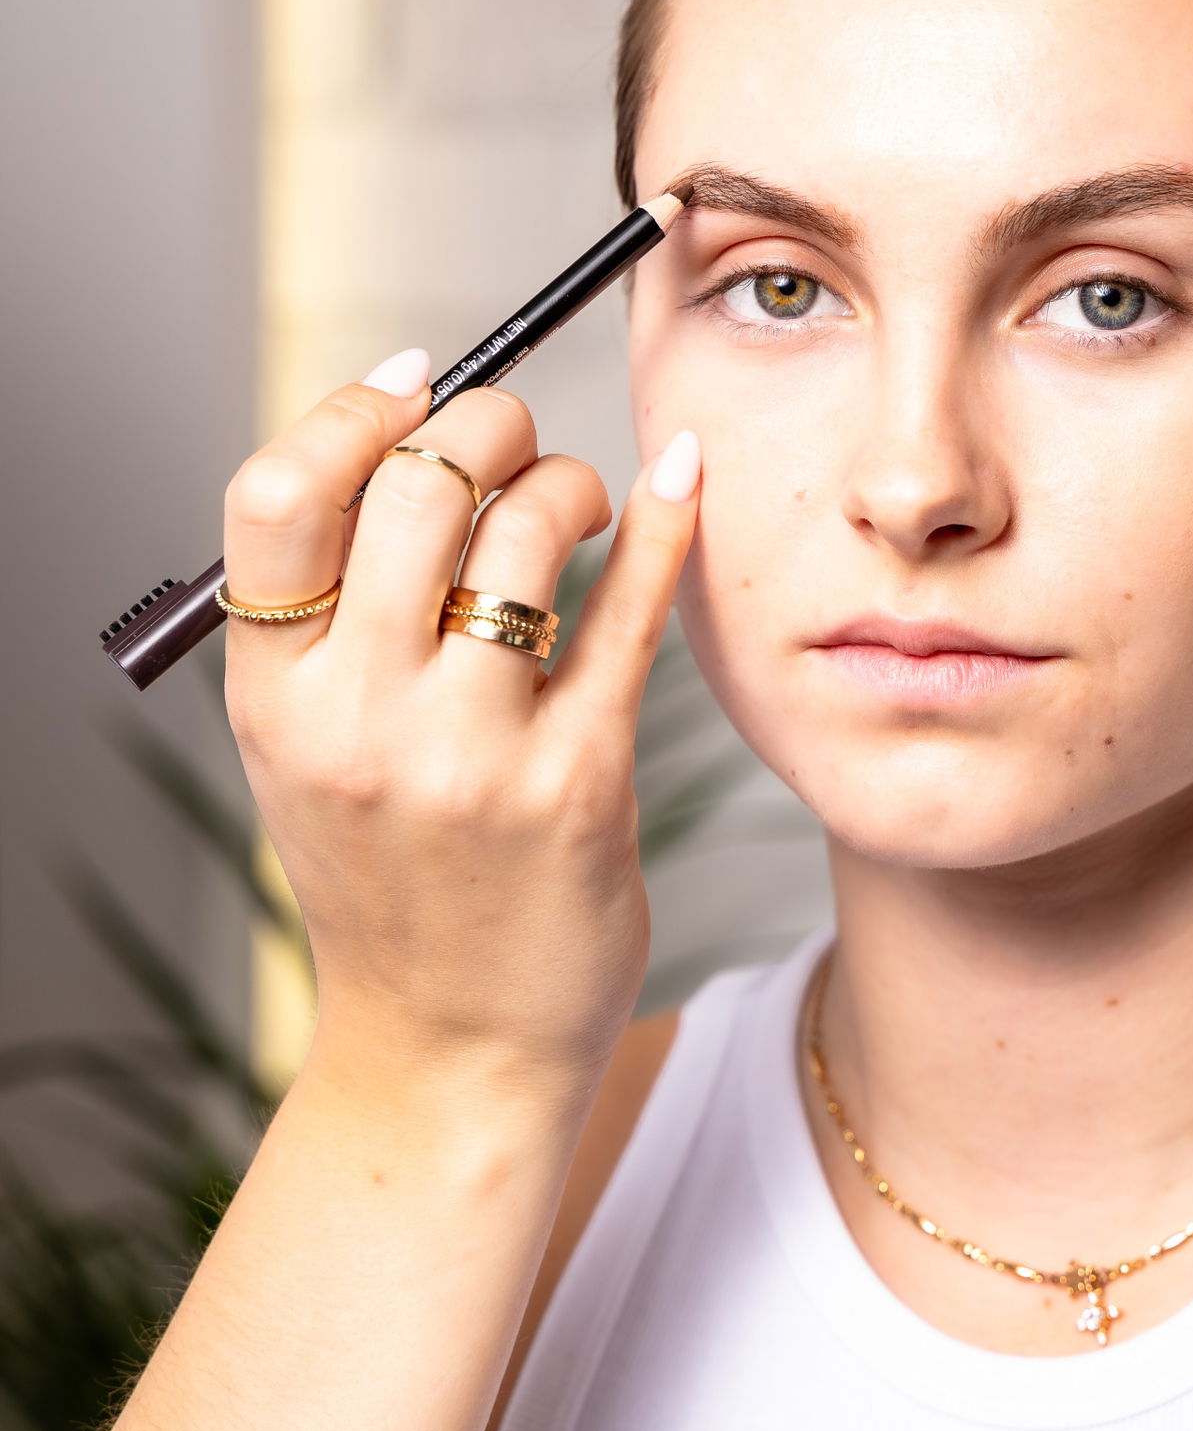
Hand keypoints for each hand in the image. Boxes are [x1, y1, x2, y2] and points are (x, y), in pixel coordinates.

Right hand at [222, 352, 701, 1090]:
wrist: (449, 1047)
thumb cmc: (390, 877)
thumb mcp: (310, 751)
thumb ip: (333, 617)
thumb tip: (406, 439)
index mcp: (274, 696)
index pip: (278, 495)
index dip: (352, 410)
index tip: (415, 384)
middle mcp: (360, 718)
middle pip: (413, 486)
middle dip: (483, 421)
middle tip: (513, 434)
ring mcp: (472, 753)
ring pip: (525, 530)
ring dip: (565, 480)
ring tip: (576, 504)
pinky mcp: (580, 782)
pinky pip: (631, 610)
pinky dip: (665, 523)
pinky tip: (681, 478)